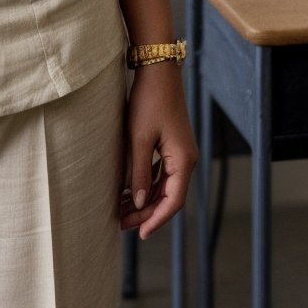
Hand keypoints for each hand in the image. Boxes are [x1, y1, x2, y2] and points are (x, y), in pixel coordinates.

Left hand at [120, 61, 196, 239]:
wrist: (157, 72)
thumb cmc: (148, 102)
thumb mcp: (139, 139)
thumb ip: (140, 172)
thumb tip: (140, 203)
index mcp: (183, 161)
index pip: (173, 201)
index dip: (156, 220)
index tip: (138, 234)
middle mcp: (185, 160)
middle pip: (169, 197)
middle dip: (146, 213)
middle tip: (122, 224)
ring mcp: (180, 153)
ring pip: (164, 187)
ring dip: (145, 201)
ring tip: (121, 211)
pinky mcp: (171, 146)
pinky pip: (161, 174)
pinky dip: (146, 185)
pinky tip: (129, 192)